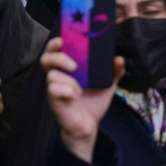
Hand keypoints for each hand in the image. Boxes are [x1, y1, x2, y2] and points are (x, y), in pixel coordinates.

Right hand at [41, 37, 123, 162]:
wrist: (90, 125)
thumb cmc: (93, 102)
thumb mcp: (108, 84)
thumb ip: (114, 71)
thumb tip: (118, 59)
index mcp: (69, 68)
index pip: (56, 50)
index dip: (55, 43)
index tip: (63, 39)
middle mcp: (59, 76)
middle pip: (46, 58)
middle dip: (59, 57)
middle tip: (74, 65)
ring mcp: (55, 88)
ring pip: (52, 75)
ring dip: (69, 80)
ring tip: (80, 89)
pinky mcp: (54, 100)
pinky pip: (54, 89)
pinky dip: (67, 91)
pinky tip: (75, 96)